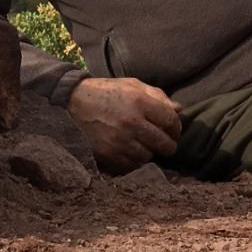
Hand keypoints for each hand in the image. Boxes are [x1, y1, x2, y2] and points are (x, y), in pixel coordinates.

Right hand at [66, 76, 182, 173]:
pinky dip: (134, 160)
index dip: (177, 127)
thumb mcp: (132, 85)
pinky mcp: (109, 155)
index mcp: (139, 102)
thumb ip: (157, 96)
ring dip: (150, 152)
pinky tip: (131, 150)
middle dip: (168, 144)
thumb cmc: (106, 92)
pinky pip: (132, 165)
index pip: (171, 121)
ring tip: (144, 144)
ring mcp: (120, 141)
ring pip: (149, 157)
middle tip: (165, 142)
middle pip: (164, 144)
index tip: (174, 129)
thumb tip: (179, 110)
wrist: (72, 103)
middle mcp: (131, 123)